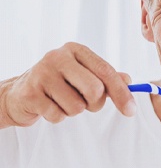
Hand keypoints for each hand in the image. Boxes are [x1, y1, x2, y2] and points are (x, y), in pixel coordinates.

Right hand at [0, 42, 135, 127]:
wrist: (22, 92)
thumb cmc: (61, 82)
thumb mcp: (84, 74)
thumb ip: (107, 77)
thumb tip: (129, 81)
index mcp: (76, 50)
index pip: (106, 71)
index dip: (121, 92)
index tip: (131, 110)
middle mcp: (58, 57)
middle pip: (95, 89)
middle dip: (95, 104)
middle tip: (86, 102)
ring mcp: (42, 73)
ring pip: (77, 107)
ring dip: (74, 110)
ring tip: (62, 100)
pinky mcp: (30, 93)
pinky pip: (58, 116)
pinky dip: (58, 116)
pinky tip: (49, 105)